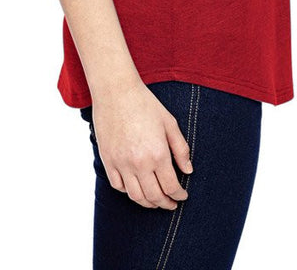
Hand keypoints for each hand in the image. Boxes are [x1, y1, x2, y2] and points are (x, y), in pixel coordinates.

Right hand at [91, 81, 193, 208]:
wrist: (116, 91)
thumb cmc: (145, 104)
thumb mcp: (169, 123)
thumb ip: (181, 149)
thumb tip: (188, 171)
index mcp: (158, 153)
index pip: (171, 186)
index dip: (179, 195)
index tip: (182, 196)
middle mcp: (139, 163)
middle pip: (154, 196)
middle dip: (165, 203)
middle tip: (171, 203)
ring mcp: (121, 163)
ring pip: (135, 196)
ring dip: (148, 203)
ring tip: (155, 201)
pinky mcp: (108, 160)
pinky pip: (118, 186)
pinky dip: (128, 192)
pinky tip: (136, 188)